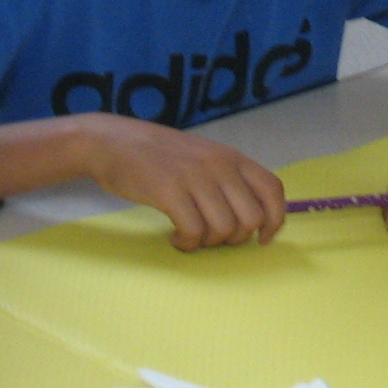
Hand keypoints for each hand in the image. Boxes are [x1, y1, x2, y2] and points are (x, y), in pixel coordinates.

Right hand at [87, 117, 288, 248]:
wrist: (111, 142)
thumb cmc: (157, 155)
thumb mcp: (202, 157)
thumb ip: (227, 179)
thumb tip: (251, 218)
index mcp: (231, 156)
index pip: (272, 189)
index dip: (275, 220)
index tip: (263, 238)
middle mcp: (218, 165)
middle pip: (252, 218)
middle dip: (237, 239)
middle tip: (214, 239)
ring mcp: (195, 177)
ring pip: (224, 229)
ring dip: (208, 243)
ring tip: (190, 236)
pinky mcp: (169, 192)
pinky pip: (193, 232)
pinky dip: (187, 244)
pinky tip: (175, 238)